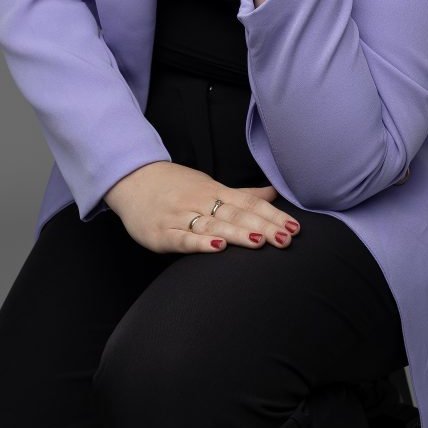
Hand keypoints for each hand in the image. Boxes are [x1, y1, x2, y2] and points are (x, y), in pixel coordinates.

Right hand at [103, 161, 301, 253]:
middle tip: (286, 239)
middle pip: (237, 215)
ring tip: (260, 242)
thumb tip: (273, 193)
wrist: (132, 180)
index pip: (250, 204)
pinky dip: (200, 242)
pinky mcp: (162, 232)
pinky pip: (183, 238)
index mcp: (216, 192)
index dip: (273, 216)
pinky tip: (217, 247)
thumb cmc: (176, 186)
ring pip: (214, 225)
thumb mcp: (210, 186)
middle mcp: (201, 202)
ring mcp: (181, 216)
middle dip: (263, 227)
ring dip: (238, 234)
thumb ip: (242, 195)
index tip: (294, 228)